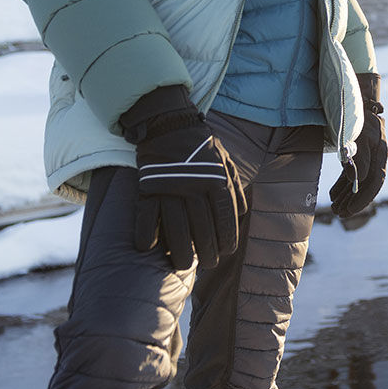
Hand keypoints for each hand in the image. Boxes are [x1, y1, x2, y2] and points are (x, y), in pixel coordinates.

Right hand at [120, 86, 246, 269]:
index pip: (225, 219)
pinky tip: (150, 247)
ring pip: (176, 229)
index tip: (225, 252)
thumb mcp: (225, 161)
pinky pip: (147, 217)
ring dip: (180, 252)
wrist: (169, 123)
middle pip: (202, 229)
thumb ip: (234, 188)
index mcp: (217, 179)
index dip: (226, 240)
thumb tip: (240, 216)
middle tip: (208, 264)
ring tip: (184, 265)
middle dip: (207, 252)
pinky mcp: (148, 187)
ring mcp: (170, 187)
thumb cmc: (201, 146)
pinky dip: (147, 235)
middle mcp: (195, 186)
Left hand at [330, 72, 387, 217]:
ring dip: (348, 195)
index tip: (349, 211)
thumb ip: (359, 154)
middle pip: (368, 184)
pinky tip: (333, 194)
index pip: (375, 181)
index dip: (363, 198)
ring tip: (335, 208)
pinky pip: (353, 171)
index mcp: (381, 149)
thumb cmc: (355, 110)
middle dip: (354, 201)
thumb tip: (358, 179)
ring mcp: (368, 152)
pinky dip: (344, 183)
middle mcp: (377, 153)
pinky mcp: (358, 150)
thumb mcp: (356, 131)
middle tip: (340, 214)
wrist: (354, 91)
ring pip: (360, 180)